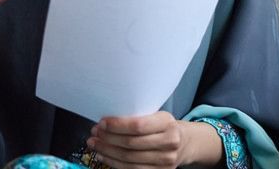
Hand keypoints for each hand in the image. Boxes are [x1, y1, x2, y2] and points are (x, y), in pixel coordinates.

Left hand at [89, 112, 218, 168]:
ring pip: (128, 159)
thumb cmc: (165, 127)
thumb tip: (107, 121)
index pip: (138, 125)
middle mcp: (169, 143)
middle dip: (108, 138)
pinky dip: (114, 162)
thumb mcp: (158, 116)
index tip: (102, 123)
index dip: (117, 125)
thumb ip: (139, 117)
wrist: (184, 144)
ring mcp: (165, 161)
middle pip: (130, 143)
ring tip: (95, 144)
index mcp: (168, 123)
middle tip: (95, 133)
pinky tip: (104, 155)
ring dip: (107, 151)